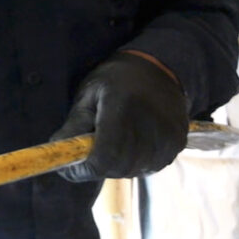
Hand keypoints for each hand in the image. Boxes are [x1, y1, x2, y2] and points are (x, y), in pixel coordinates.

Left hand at [51, 51, 188, 180]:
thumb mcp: (88, 95)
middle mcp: (149, 123)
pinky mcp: (177, 142)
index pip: (104, 157)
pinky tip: (134, 141)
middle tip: (94, 148)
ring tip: (116, 139)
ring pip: (134, 170)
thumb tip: (60, 158)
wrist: (158, 68)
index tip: (75, 164)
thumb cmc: (115, 80)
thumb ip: (73, 128)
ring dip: (119, 165)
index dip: (86, 168)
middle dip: (100, 165)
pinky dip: (137, 162)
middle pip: (119, 167)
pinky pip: (151, 167)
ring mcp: (167, 134)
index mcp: (122, 107)